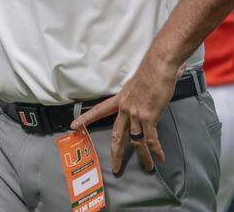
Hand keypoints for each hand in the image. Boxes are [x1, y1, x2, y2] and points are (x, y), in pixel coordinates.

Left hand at [70, 57, 181, 174]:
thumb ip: (137, 96)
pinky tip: (160, 158)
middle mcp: (124, 108)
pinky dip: (156, 150)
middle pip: (116, 135)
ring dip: (143, 156)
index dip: (86, 118)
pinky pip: (151, 138)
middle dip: (116, 153)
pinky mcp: (148, 117)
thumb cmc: (150, 72)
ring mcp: (135, 114)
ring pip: (136, 140)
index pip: (98, 110)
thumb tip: (144, 99)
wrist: (158, 67)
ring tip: (148, 168)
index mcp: (119, 99)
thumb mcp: (137, 85)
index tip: (73, 126)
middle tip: (115, 167)